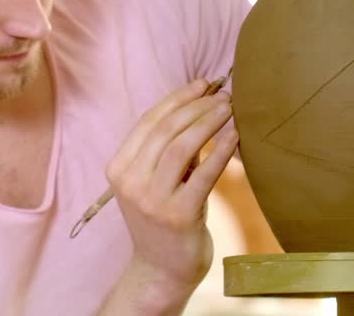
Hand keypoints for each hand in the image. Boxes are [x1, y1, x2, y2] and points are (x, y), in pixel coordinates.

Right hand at [103, 78, 237, 306]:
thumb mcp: (153, 180)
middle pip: (165, 130)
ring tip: (229, 109)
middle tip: (222, 95)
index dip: (177, 98)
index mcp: (119, 168)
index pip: (148, 121)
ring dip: (208, 122)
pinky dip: (221, 151)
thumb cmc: (162, 217)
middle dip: (196, 106)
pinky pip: (204, 174)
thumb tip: (200, 103)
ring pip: (181, 146)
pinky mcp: (179, 215)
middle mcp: (130, 182)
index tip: (203, 84)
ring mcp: (152, 200)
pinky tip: (235, 136)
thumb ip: (165, 148)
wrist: (161, 269)